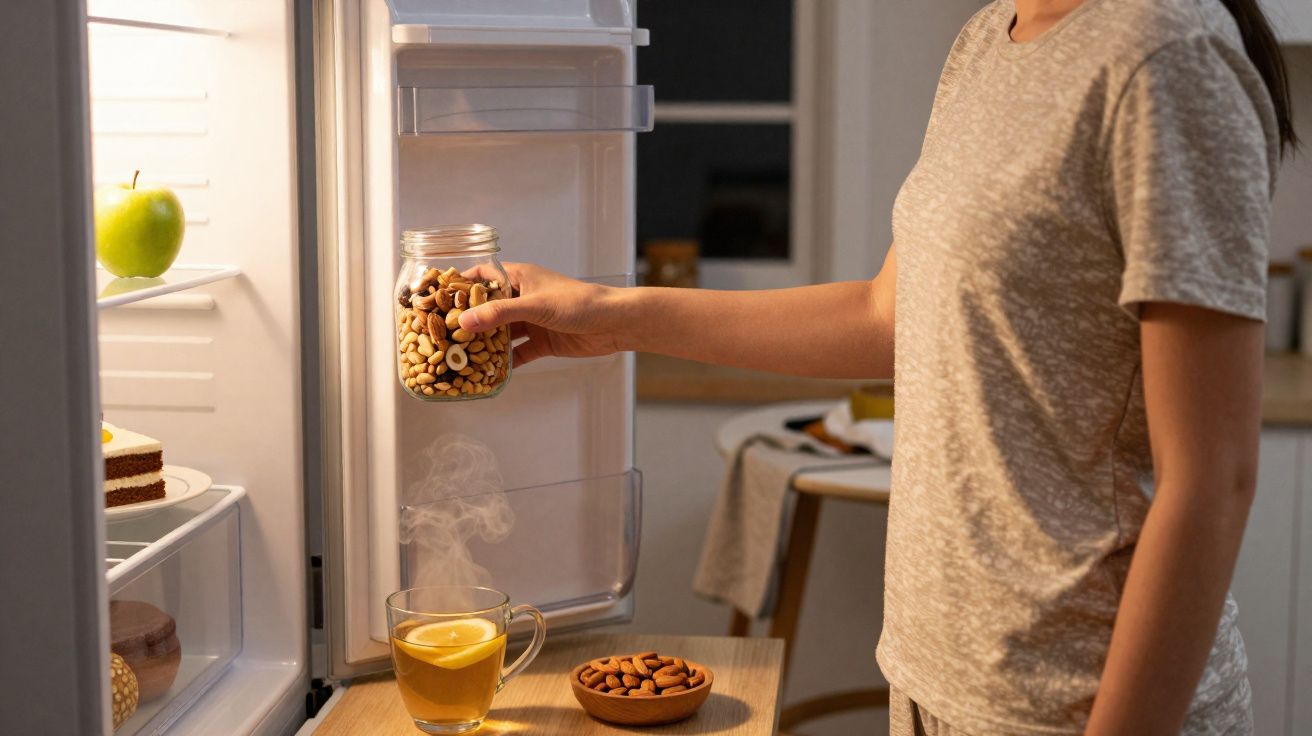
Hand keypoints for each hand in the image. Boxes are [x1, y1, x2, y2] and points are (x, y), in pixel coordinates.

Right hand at [458, 263, 627, 365]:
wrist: (614, 323)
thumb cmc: (579, 303)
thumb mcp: (535, 306)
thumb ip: (500, 314)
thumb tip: (465, 322)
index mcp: (520, 278)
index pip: (482, 277)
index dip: (460, 287)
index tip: (436, 298)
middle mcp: (522, 298)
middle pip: (488, 309)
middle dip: (468, 322)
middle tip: (442, 335)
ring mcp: (532, 321)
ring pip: (501, 333)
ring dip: (484, 345)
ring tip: (458, 357)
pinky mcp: (542, 342)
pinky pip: (517, 353)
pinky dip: (504, 362)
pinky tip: (488, 373)